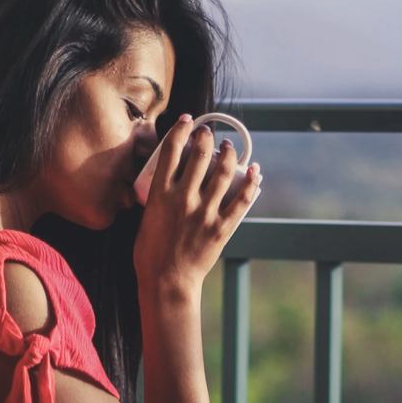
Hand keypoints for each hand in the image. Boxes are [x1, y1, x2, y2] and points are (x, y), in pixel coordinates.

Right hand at [134, 114, 261, 293]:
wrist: (167, 281)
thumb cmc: (150, 253)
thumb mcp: (146, 218)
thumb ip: (157, 197)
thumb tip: (167, 181)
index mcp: (161, 194)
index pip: (171, 151)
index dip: (181, 130)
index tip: (187, 121)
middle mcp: (183, 199)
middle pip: (199, 155)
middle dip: (206, 138)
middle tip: (208, 134)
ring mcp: (204, 213)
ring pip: (223, 172)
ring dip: (229, 154)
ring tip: (228, 147)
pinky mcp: (221, 228)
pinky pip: (241, 200)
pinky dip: (251, 183)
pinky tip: (255, 171)